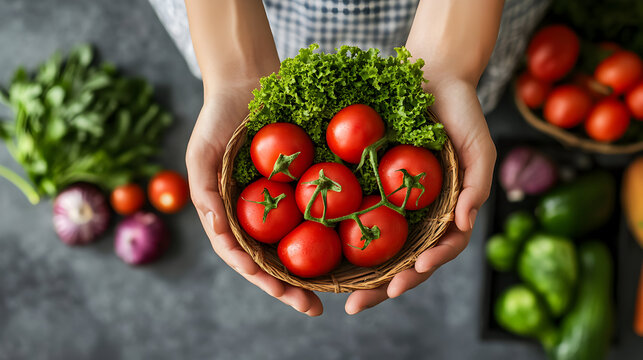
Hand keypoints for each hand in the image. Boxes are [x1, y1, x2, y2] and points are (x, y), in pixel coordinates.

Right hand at [186, 83, 323, 315]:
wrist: (248, 83)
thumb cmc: (218, 119)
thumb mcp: (201, 154)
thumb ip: (204, 191)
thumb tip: (216, 227)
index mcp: (229, 216)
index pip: (243, 257)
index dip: (261, 278)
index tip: (281, 291)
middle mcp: (255, 216)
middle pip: (273, 261)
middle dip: (290, 288)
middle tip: (313, 307)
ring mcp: (279, 203)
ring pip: (296, 244)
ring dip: (312, 271)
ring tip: (334, 291)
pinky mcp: (301, 186)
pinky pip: (316, 210)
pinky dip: (329, 231)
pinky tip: (348, 247)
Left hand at [345, 77, 495, 313]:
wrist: (434, 78)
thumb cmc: (463, 114)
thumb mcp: (480, 148)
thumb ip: (477, 186)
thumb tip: (465, 224)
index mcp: (448, 211)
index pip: (440, 250)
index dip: (426, 268)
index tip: (409, 277)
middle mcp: (421, 213)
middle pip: (405, 259)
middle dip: (385, 286)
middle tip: (358, 306)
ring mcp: (397, 202)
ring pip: (380, 246)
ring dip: (364, 274)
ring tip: (344, 295)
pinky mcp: (374, 185)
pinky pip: (360, 212)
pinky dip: (346, 233)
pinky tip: (326, 248)